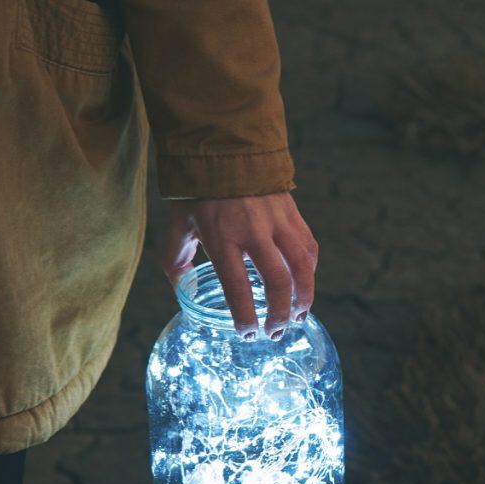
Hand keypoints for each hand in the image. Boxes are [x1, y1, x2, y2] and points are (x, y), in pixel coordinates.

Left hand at [163, 192, 318, 340]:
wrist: (225, 148)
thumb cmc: (198, 192)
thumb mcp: (177, 224)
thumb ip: (175, 260)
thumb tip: (182, 292)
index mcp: (220, 236)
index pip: (236, 286)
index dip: (245, 315)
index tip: (248, 334)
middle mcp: (252, 230)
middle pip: (277, 281)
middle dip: (279, 314)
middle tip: (275, 333)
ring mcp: (277, 221)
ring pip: (302, 267)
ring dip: (304, 297)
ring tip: (299, 317)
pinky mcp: (293, 213)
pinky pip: (308, 248)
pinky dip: (309, 271)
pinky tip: (303, 285)